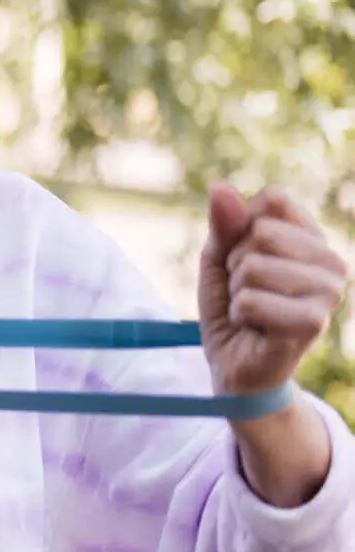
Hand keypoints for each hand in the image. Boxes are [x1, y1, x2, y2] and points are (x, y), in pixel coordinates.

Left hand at [197, 183, 349, 395]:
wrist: (236, 364)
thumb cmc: (233, 305)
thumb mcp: (220, 256)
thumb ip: (224, 223)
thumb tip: (220, 188)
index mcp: (314, 237)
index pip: (272, 200)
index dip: (241, 229)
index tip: (245, 258)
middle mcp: (332, 261)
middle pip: (261, 231)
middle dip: (236, 264)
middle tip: (246, 290)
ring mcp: (329, 292)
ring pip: (254, 266)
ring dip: (237, 291)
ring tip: (251, 310)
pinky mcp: (313, 322)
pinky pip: (249, 300)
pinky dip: (238, 314)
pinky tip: (255, 327)